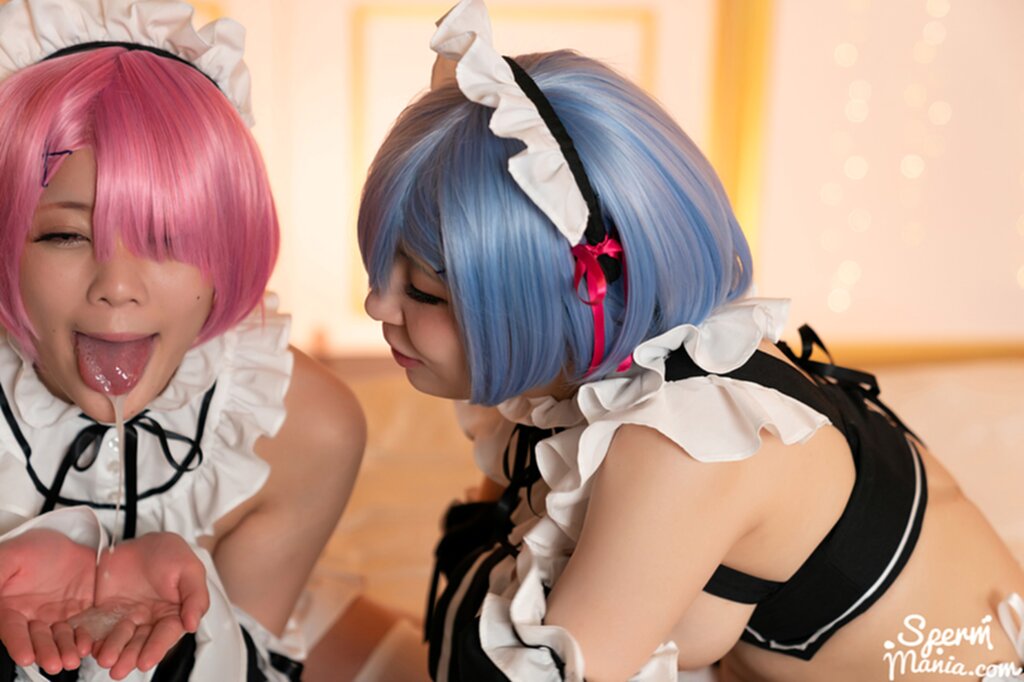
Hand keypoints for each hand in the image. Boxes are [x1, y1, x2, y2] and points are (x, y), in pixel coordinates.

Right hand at [0, 529, 95, 674]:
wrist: (69, 540)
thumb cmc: (34, 547)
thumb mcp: (12, 556)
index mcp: (10, 608)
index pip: (11, 630)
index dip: (18, 644)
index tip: (25, 657)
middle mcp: (32, 618)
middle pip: (37, 640)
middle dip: (46, 653)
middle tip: (55, 664)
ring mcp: (56, 617)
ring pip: (59, 639)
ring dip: (65, 651)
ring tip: (73, 660)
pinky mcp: (78, 614)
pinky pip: (81, 630)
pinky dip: (84, 639)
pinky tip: (88, 645)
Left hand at [90, 532, 208, 678]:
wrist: (139, 540)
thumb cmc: (169, 552)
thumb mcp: (189, 569)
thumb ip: (195, 597)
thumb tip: (193, 624)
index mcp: (174, 613)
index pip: (166, 635)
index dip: (156, 648)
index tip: (146, 661)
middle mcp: (150, 619)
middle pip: (141, 642)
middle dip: (130, 656)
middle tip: (119, 668)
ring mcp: (128, 617)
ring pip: (120, 639)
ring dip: (112, 651)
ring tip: (105, 659)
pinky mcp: (107, 612)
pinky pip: (100, 628)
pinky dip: (95, 639)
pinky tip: (91, 647)